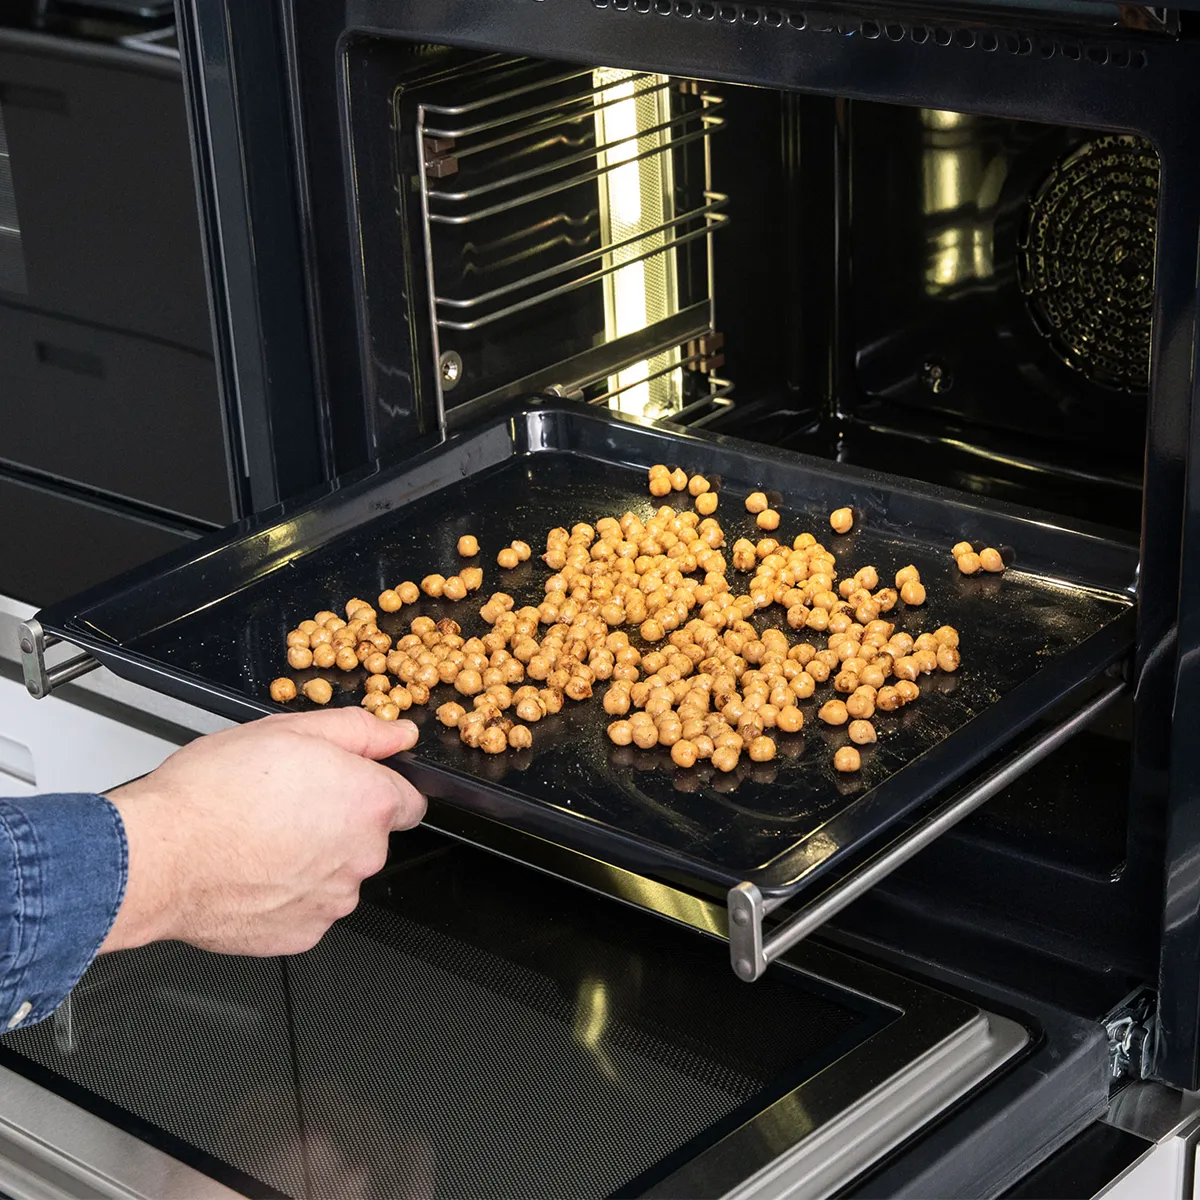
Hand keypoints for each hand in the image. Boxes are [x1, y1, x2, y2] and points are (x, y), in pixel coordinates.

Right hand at [102, 709, 425, 956]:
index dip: (375, 788)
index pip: (408, 799)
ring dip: (313, 860)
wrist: (156, 858)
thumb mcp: (290, 731)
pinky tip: (253, 872)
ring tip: (261, 839)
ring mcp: (333, 901)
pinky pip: (307, 909)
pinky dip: (287, 895)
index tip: (345, 787)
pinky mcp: (302, 934)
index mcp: (368, 804)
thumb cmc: (213, 794)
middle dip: (339, 824)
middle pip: (369, 839)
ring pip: (337, 875)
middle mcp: (362, 857)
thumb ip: (358, 731)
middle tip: (287, 806)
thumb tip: (398, 735)